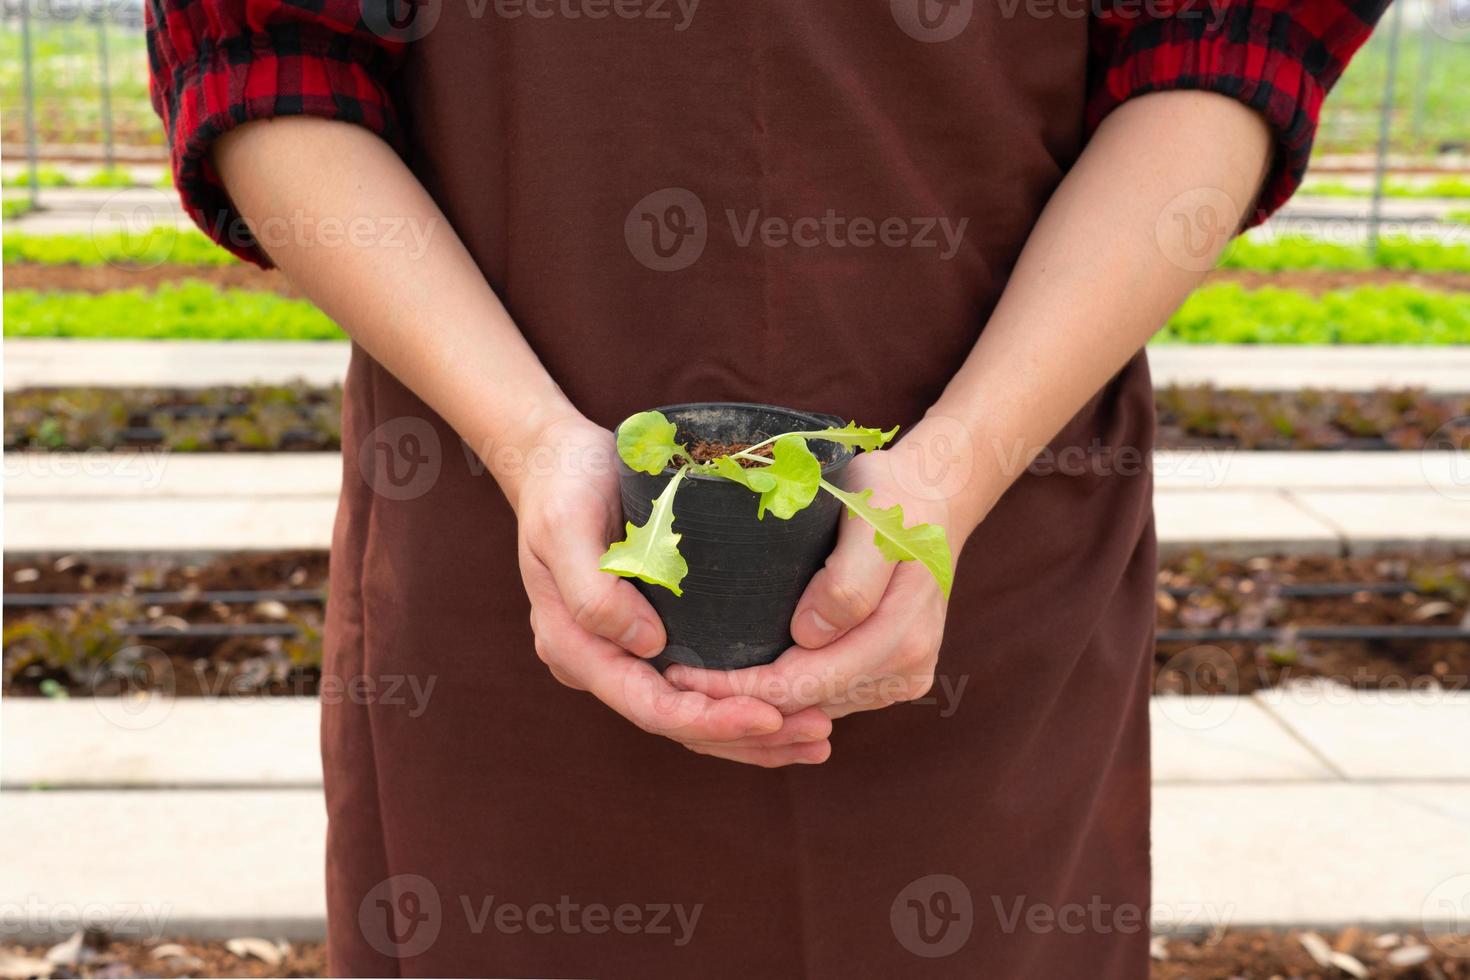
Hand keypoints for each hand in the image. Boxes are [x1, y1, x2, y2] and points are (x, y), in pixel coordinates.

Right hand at [511, 414, 833, 765]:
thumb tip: (647, 645)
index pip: (649, 706)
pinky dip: (742, 702)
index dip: (711, 720)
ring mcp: (625, 652)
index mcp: (574, 648)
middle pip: (678, 723)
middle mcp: (599, 662)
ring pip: (693, 714)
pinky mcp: (650, 635)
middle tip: (818, 735)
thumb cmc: (563, 487)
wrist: (559, 463)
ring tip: (818, 737)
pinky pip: (698, 685)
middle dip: (748, 738)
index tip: (771, 715)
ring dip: (755, 734)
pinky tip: (791, 709)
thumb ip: (593, 591)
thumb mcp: (566, 527)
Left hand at [666, 420, 975, 720]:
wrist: (935, 496)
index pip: (801, 685)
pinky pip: (824, 699)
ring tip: (691, 686)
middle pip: (802, 708)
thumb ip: (850, 578)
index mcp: (900, 637)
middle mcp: (906, 668)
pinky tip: (736, 680)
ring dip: (753, 707)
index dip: (736, 689)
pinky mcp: (889, 675)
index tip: (678, 674)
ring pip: (810, 712)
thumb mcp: (872, 516)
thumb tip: (809, 635)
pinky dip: (780, 697)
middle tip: (669, 683)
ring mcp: (901, 677)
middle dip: (734, 704)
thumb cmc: (893, 496)